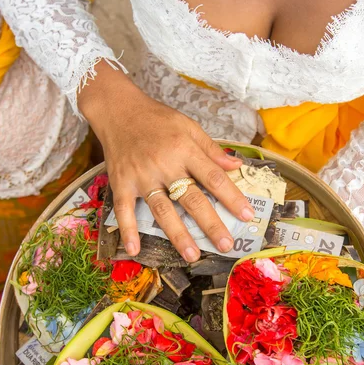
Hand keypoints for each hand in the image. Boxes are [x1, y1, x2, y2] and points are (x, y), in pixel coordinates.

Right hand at [79, 62, 253, 261]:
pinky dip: (128, 230)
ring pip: (163, 210)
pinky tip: (135, 250)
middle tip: (226, 245)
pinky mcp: (121, 183)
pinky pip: (124, 210)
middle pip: (191, 199)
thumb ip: (211, 149)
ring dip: (177, 234)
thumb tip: (237, 166)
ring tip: (192, 255)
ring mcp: (141, 176)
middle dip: (210, 224)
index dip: (231, 197)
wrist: (117, 110)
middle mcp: (164, 165)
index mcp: (184, 150)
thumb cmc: (157, 119)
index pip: (213, 177)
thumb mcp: (188, 126)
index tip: (246, 215)